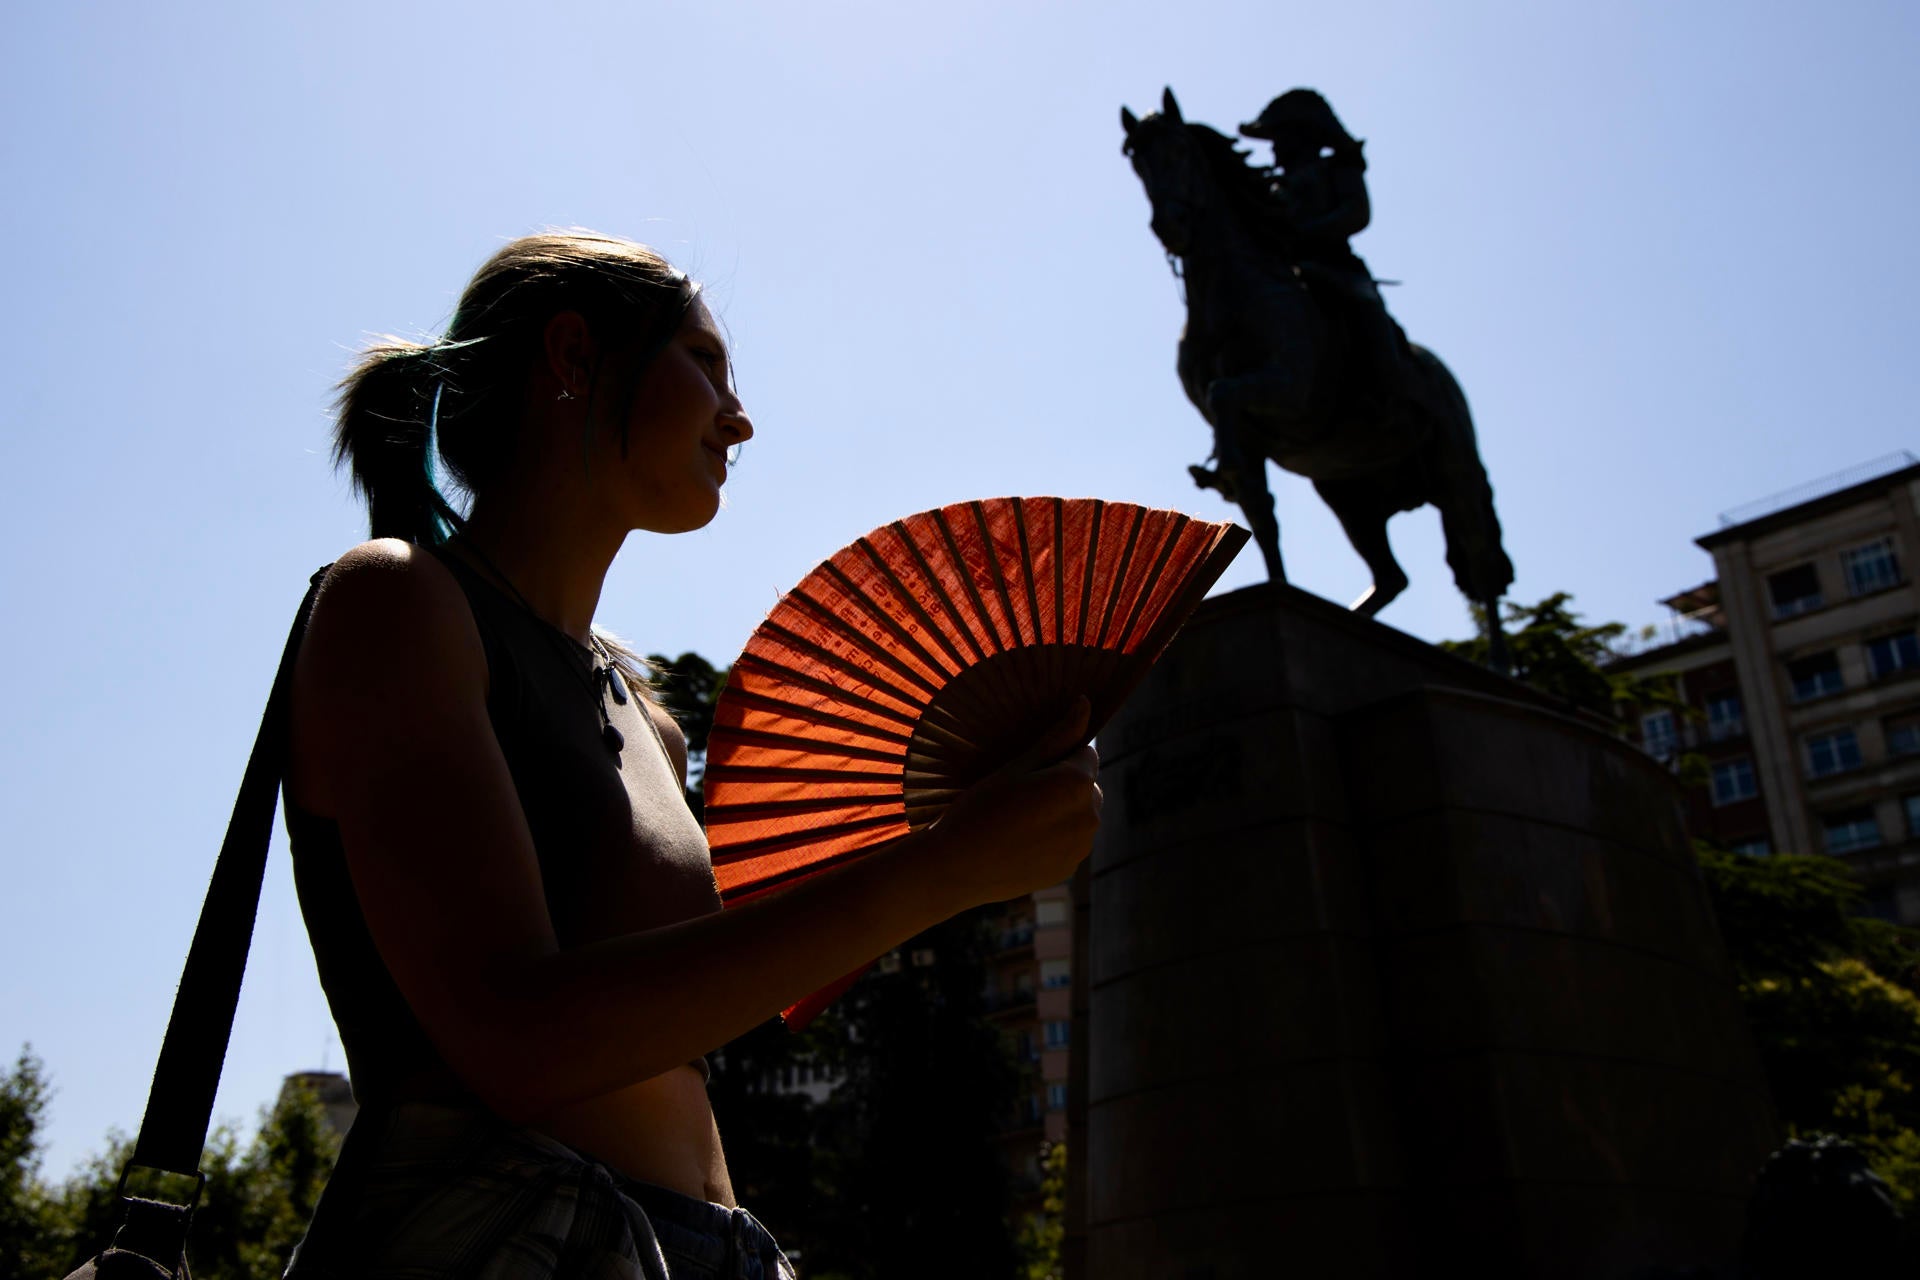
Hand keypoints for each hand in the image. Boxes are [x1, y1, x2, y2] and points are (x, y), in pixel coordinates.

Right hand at [918, 697, 1103, 909]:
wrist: (954, 867)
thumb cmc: (980, 808)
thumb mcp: (1015, 767)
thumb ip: (1057, 737)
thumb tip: (1085, 703)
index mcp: (1077, 784)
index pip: (1085, 753)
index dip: (1056, 757)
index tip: (1027, 770)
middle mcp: (1090, 817)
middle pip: (1085, 785)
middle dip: (1063, 784)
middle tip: (1019, 795)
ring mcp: (1080, 848)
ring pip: (1078, 815)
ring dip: (1060, 812)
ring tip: (1017, 819)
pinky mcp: (1069, 870)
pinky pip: (1068, 842)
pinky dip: (1053, 838)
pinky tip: (1020, 842)